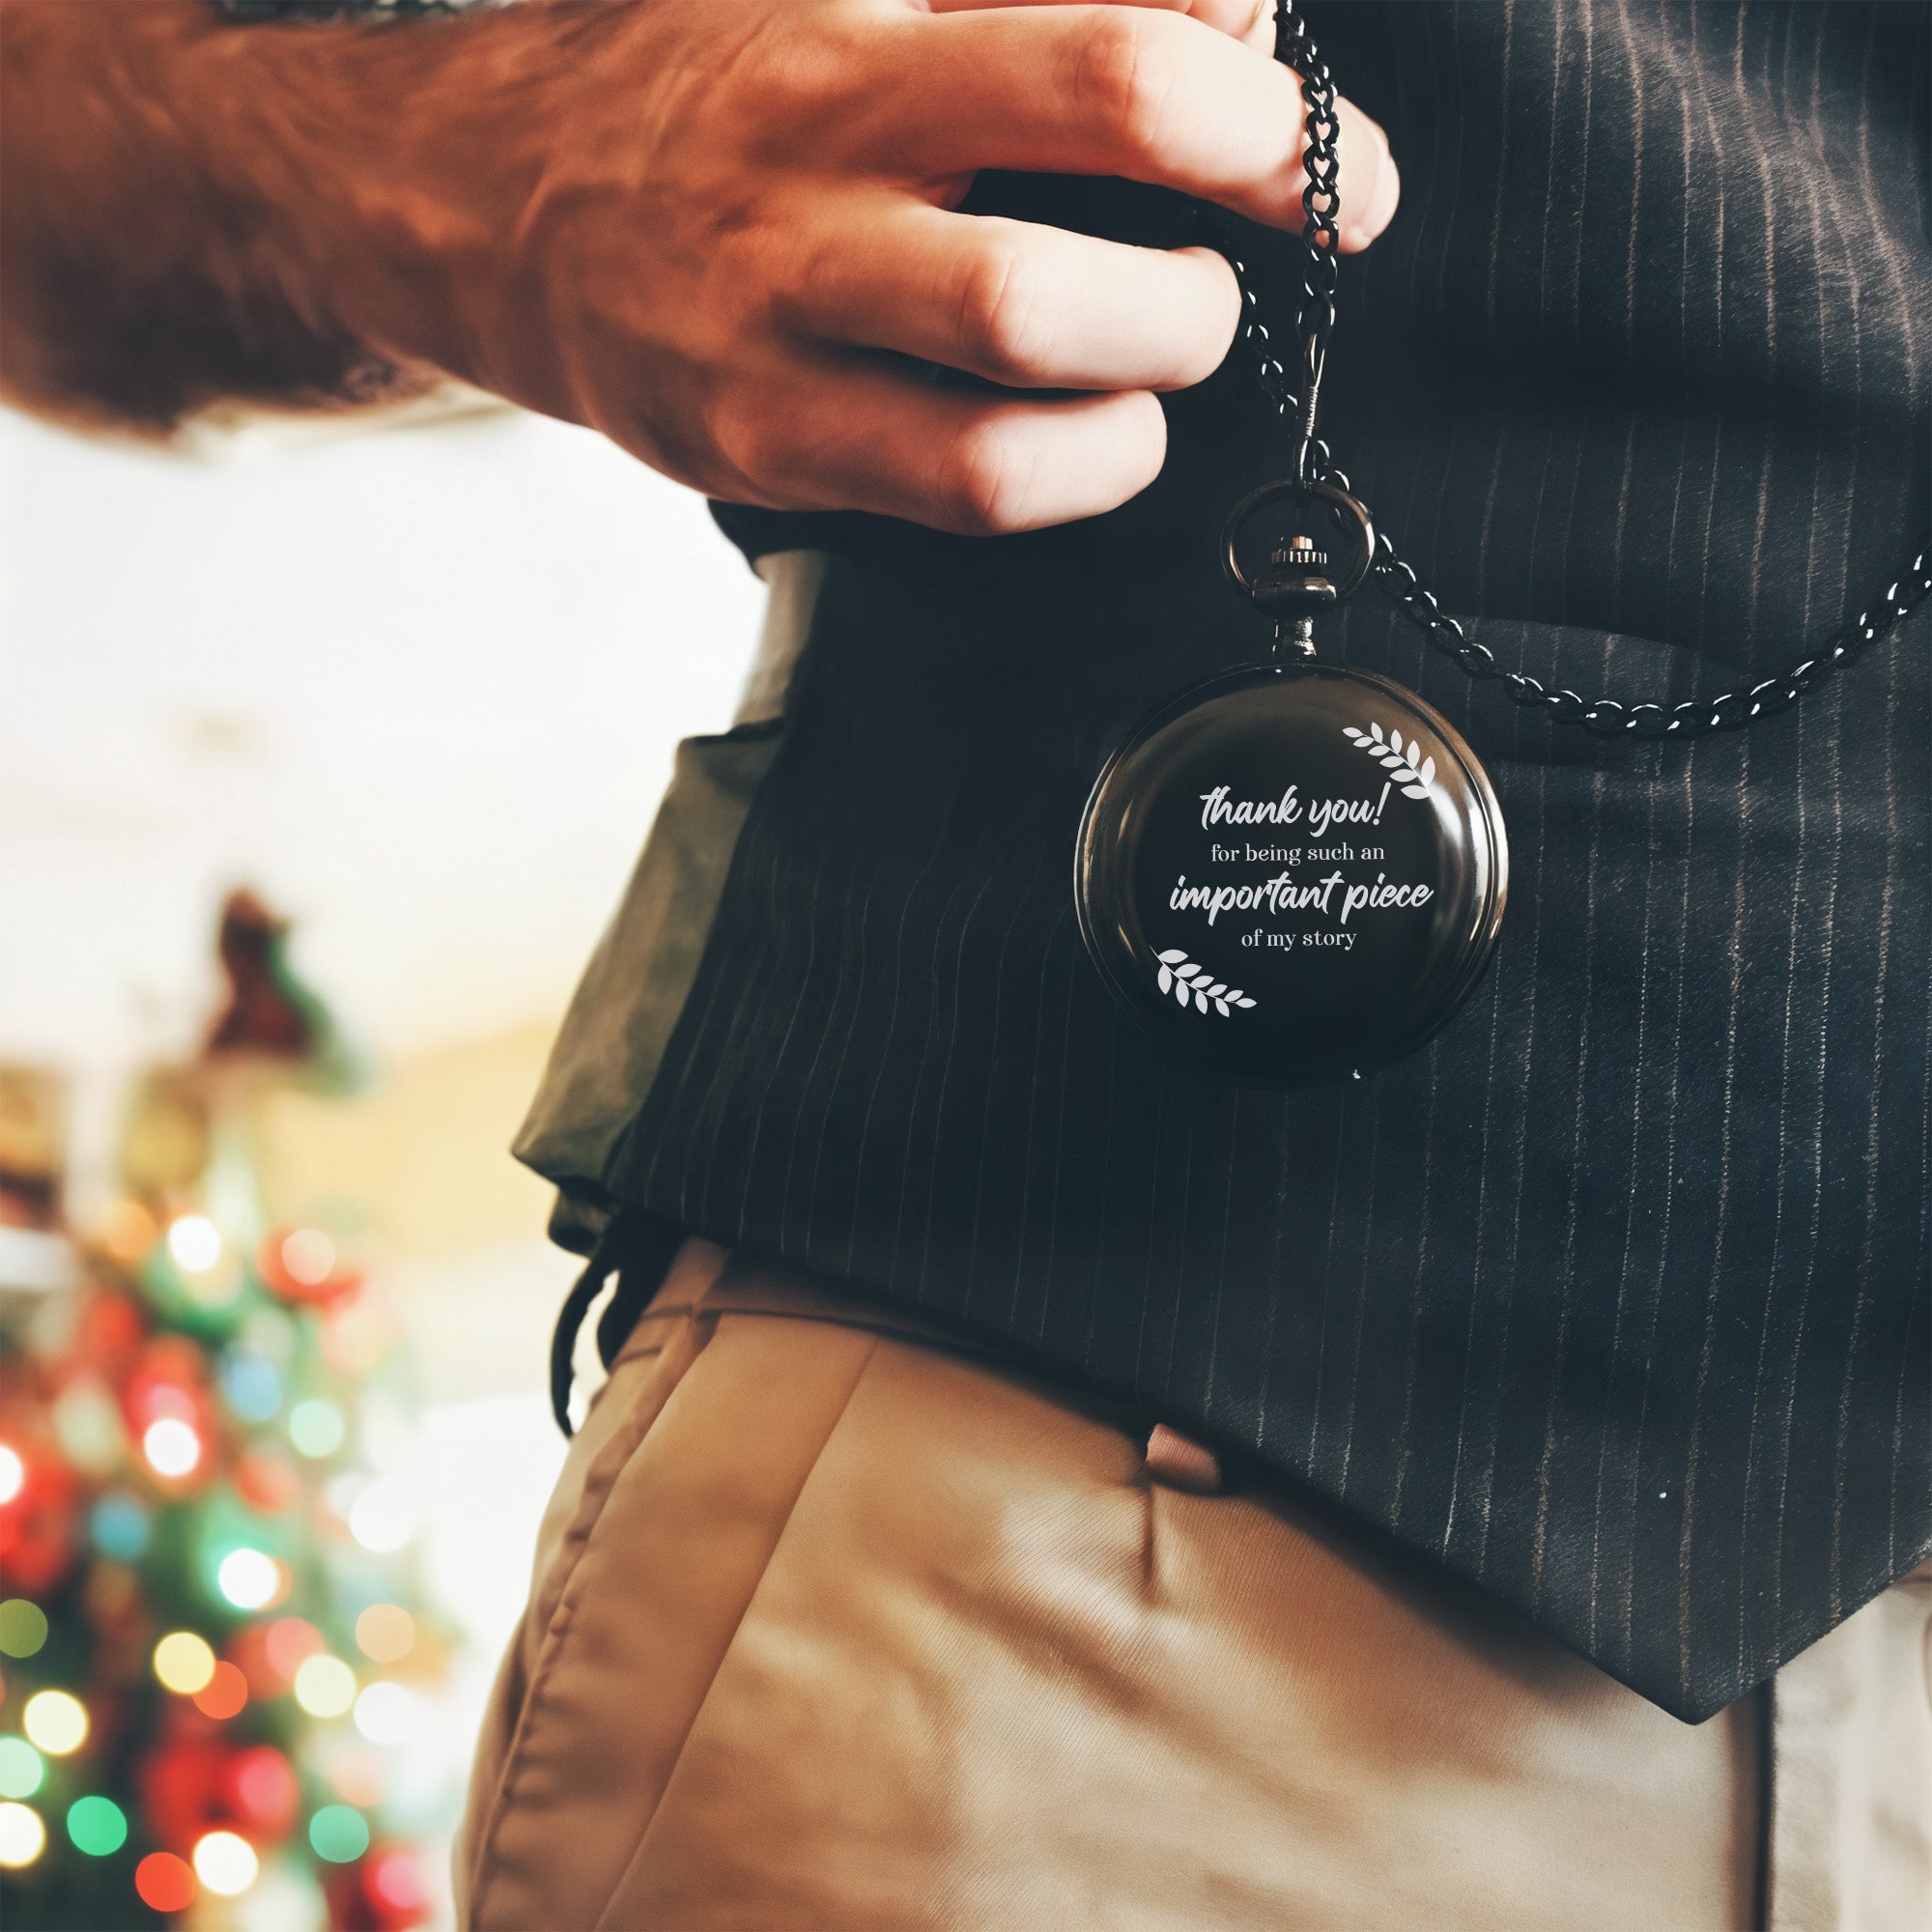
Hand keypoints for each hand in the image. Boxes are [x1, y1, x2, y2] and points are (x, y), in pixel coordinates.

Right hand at [338, 0, 1396, 532]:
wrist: (492, 194)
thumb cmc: (710, 86)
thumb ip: (1046, 0)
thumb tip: (1238, 16)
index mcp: (854, 54)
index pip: (1109, 78)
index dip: (1262, 136)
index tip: (1332, 174)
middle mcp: (804, 205)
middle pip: (1047, 295)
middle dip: (1194, 308)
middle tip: (1219, 286)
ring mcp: (768, 350)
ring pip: (996, 442)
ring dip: (1128, 419)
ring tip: (1143, 375)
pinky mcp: (753, 452)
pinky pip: (950, 504)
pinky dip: (1059, 480)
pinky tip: (1070, 435)